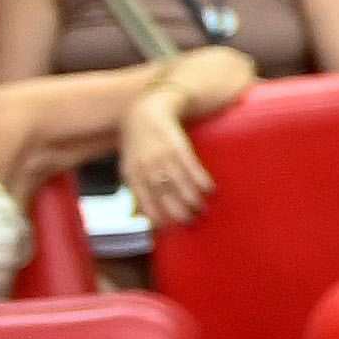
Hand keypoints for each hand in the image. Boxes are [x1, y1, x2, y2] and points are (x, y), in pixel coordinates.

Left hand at [114, 94, 216, 226]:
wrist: (146, 111)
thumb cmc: (137, 143)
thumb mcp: (129, 165)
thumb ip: (134, 189)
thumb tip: (137, 216)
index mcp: (132, 172)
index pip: (144, 199)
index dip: (156, 215)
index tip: (168, 227)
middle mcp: (146, 165)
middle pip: (163, 193)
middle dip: (178, 209)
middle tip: (190, 220)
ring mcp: (162, 155)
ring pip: (179, 182)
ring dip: (192, 197)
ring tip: (201, 207)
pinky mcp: (178, 146)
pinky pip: (191, 166)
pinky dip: (201, 179)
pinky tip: (209, 189)